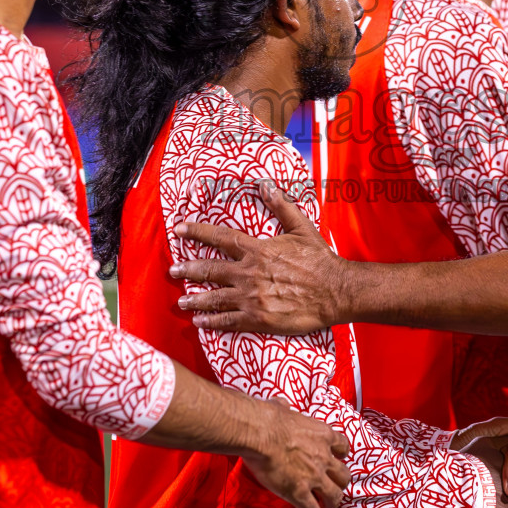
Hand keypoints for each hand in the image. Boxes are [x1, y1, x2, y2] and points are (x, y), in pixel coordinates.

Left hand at [171, 181, 347, 335]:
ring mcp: (251, 297)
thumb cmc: (320, 259)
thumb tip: (265, 185)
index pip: (221, 237)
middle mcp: (249, 273)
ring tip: (182, 301)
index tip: (179, 229)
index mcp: (258, 250)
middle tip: (172, 270)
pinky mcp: (258, 318)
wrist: (335, 291)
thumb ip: (281, 206)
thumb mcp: (301, 228)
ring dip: (196, 299)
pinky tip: (201, 322)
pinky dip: (212, 322)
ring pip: (215, 297)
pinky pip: (229, 320)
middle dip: (188, 269)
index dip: (198, 231)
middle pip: (210, 269)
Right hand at [239, 398, 351, 507]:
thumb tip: (280, 405)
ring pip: (334, 496)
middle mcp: (323, 457)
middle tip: (332, 487)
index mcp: (322, 434)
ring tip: (325, 507)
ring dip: (331, 503)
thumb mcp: (282, 407)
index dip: (340, 454)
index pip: (343, 445)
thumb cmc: (268, 418)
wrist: (259, 433)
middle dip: (340, 483)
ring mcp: (314, 476)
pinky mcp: (299, 492)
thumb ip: (286, 409)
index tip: (336, 458)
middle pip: (344, 475)